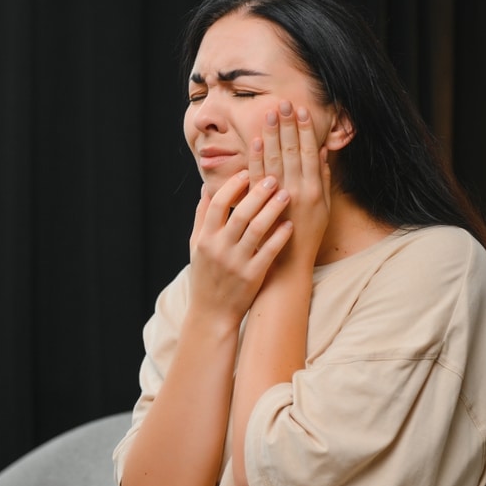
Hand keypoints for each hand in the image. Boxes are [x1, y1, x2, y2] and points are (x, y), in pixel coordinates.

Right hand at [187, 170, 292, 322]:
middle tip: (273, 177)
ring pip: (256, 230)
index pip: (217, 204)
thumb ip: (200, 217)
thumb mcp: (195, 246)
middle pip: (239, 213)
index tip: (247, 172)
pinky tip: (290, 223)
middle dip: (257, 193)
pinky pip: (268, 251)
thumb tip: (205, 189)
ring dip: (272, 210)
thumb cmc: (205, 276)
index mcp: (204, 239)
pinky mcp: (252, 276)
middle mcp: (218, 249)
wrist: (212, 314)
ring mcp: (236, 263)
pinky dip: (279, 236)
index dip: (232, 186)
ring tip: (286, 194)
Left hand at [249, 101, 331, 273]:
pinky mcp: (262, 206)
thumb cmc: (307, 235)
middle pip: (292, 151)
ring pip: (275, 160)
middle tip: (283, 103)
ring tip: (269, 113)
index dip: (305, 130)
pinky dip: (256, 158)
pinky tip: (255, 141)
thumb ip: (323, 179)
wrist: (288, 263)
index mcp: (314, 189)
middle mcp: (298, 191)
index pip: (310, 152)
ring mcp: (279, 198)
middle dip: (287, 126)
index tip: (301, 110)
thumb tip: (323, 151)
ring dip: (272, 135)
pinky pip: (258, 177)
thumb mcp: (323, 208)